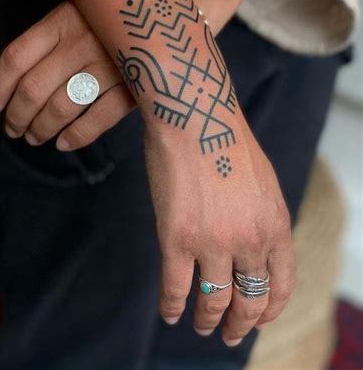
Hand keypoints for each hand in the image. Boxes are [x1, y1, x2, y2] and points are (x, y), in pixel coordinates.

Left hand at [0, 0, 134, 149]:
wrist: (168, 14)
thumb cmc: (115, 15)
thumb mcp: (80, 10)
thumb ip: (52, 37)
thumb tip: (13, 81)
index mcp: (64, 19)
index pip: (16, 58)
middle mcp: (83, 42)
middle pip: (34, 89)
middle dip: (17, 116)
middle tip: (13, 129)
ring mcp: (109, 65)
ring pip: (61, 108)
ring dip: (41, 130)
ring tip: (34, 138)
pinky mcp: (133, 87)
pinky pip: (97, 120)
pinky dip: (76, 137)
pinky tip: (63, 143)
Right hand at [145, 107, 295, 344]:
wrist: (195, 117)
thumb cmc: (226, 139)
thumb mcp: (264, 181)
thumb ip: (263, 217)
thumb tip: (255, 243)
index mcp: (274, 225)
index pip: (280, 284)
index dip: (270, 310)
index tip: (258, 319)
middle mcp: (249, 241)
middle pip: (249, 301)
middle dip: (240, 324)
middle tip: (230, 334)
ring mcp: (212, 243)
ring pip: (213, 301)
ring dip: (208, 321)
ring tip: (201, 326)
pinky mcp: (176, 238)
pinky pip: (175, 288)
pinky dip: (172, 307)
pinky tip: (170, 313)